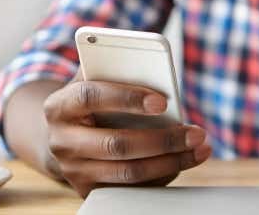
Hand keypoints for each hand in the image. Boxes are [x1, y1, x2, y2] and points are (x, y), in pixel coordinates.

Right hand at [43, 78, 210, 196]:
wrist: (63, 135)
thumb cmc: (90, 101)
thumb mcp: (94, 79)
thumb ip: (116, 70)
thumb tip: (155, 67)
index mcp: (60, 106)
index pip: (91, 97)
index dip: (127, 98)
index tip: (163, 101)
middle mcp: (62, 141)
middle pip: (117, 144)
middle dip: (163, 139)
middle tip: (196, 133)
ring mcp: (73, 170)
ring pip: (129, 171)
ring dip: (171, 161)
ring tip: (199, 148)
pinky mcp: (88, 190)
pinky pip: (132, 188)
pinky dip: (162, 175)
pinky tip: (183, 161)